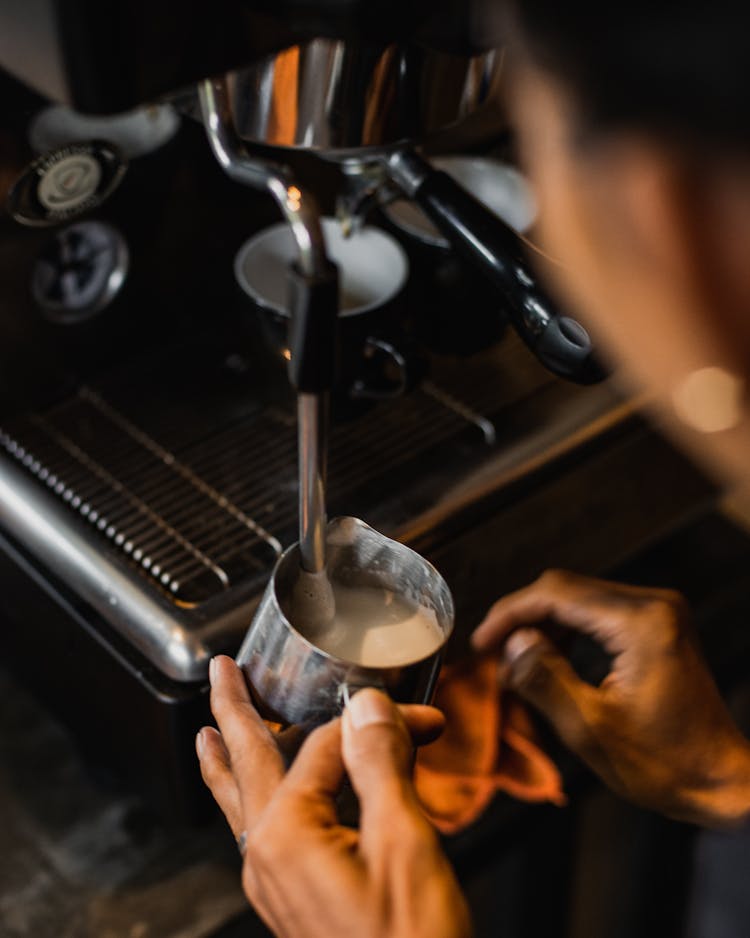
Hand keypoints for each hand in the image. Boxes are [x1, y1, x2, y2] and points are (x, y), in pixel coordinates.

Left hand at [196, 657, 470, 937]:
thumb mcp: (406, 844)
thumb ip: (381, 765)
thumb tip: (366, 706)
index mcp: (290, 833)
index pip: (329, 745)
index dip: (379, 722)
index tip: (423, 721)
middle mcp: (267, 856)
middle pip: (244, 765)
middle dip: (234, 712)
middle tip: (221, 673)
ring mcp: (274, 883)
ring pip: (243, 802)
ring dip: (230, 760)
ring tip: (210, 733)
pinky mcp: (290, 903)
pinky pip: (258, 835)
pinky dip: (252, 801)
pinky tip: (256, 802)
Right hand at [473, 570, 749, 827]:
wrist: (722, 780)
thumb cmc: (663, 764)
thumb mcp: (590, 729)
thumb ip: (544, 679)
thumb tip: (510, 644)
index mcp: (641, 623)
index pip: (556, 594)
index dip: (510, 614)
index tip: (480, 643)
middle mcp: (653, 605)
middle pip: (566, 589)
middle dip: (522, 618)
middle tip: (492, 655)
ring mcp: (659, 612)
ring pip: (578, 598)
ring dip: (542, 624)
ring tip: (515, 663)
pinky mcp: (658, 624)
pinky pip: (597, 612)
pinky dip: (567, 630)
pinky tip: (547, 658)